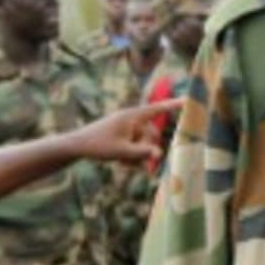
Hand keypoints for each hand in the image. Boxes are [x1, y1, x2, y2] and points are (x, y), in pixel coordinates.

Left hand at [64, 100, 185, 164]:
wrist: (76, 146)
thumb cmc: (97, 145)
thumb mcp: (121, 151)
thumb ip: (141, 153)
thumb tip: (160, 154)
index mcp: (132, 117)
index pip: (157, 109)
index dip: (173, 105)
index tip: (188, 100)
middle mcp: (131, 119)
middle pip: (151, 133)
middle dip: (147, 149)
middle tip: (138, 164)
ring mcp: (127, 127)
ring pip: (144, 141)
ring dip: (138, 154)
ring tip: (124, 164)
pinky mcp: (122, 134)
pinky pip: (135, 143)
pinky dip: (132, 154)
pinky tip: (122, 163)